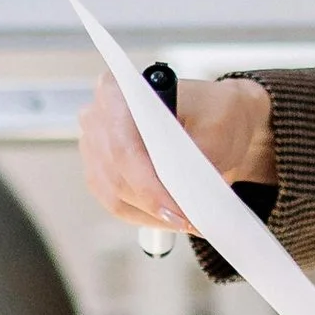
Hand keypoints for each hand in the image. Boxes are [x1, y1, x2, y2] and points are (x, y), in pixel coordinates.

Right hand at [77, 68, 273, 230]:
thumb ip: (196, 154)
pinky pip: (117, 204)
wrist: (217, 120)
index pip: (123, 145)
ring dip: (150, 215)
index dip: (147, 182)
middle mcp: (99, 116)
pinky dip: (145, 217)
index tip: (176, 207)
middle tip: (189, 222)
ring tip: (185, 222)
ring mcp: (96, 146)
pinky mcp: (103, 173)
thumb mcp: (218, 125)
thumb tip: (181, 188)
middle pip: (116, 174)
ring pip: (114, 195)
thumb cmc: (215, 112)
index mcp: (121, 91)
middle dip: (153, 204)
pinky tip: (171, 220)